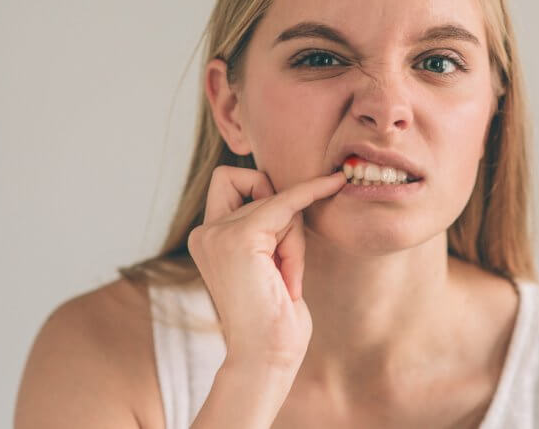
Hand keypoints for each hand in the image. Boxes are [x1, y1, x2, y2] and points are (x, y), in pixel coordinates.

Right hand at [188, 166, 345, 373]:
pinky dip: (311, 192)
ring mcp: (218, 234)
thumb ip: (265, 229)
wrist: (266, 358)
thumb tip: (290, 192)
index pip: (230, 181)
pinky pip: (287, 201)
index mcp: (207, 238)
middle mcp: (205, 233)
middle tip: (285, 267)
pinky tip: (333, 183)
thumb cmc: (274, 319)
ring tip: (285, 281)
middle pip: (259, 189)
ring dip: (294, 240)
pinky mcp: (240, 238)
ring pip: (277, 202)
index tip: (297, 186)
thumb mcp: (266, 263)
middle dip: (285, 222)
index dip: (260, 184)